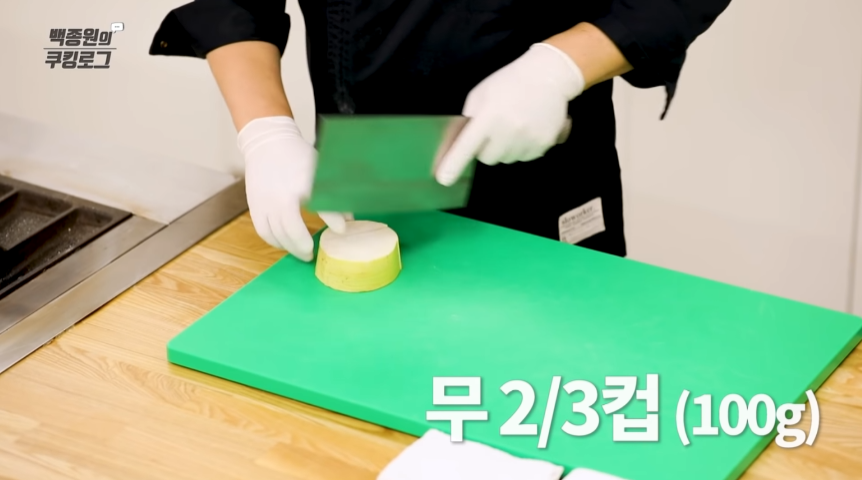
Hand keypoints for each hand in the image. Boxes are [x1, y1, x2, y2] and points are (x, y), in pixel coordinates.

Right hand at [238, 116, 351, 260]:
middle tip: (312, 255)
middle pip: (288, 233)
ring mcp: (262, 204)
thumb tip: (347, 224)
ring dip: (287, 247)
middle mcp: (276, 200)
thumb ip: (332, 199)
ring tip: (299, 251)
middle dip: (301, 248)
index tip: (337, 235)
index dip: (320, 229)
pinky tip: (284, 243)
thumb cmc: (298, 158)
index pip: (308, 217)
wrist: (268, 144)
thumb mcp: (318, 175)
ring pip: (273, 235)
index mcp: (295, 190)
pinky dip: (273, 240)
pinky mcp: (254, 206)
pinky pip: (262, 230)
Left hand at [435, 43, 584, 185]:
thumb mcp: (481, 94)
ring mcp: (528, 139)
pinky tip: (528, 128)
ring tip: (513, 125)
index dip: (454, 163)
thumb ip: (467, 120)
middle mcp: (508, 130)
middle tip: (495, 128)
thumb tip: (453, 146)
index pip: (467, 146)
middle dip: (486, 147)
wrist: (548, 75)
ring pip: (505, 159)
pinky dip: (523, 148)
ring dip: (505, 148)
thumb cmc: (508, 82)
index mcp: (489, 115)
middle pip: (486, 158)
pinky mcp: (544, 144)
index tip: (444, 179)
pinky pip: (525, 157)